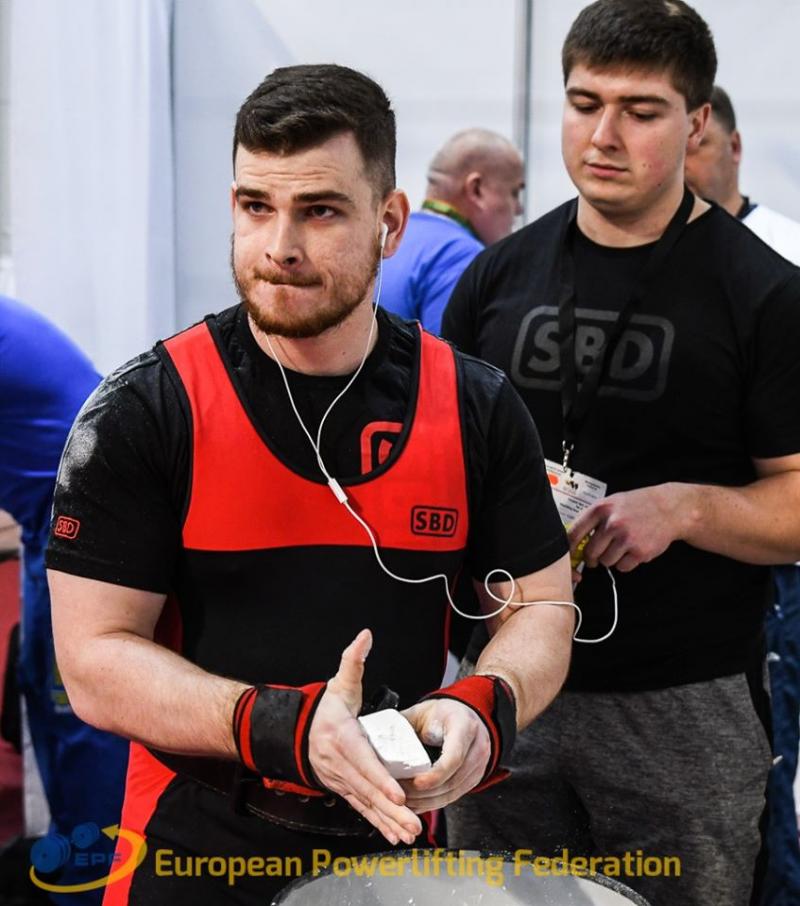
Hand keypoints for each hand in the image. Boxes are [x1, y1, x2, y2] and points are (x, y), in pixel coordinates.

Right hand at [308, 629, 421, 845]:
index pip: (363, 762)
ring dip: (388, 821)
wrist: (298, 732)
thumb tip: (365, 636)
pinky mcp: (344, 790)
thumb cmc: (324, 709)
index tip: (399, 792)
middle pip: (368, 789)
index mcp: (341, 739)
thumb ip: (353, 661)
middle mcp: (339, 764)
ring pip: (366, 804)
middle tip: (413, 821)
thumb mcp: (339, 684)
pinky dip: (378, 825)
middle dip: (391, 809)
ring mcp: (341, 781)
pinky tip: (395, 836)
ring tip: (410, 833)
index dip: (381, 779)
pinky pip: (362, 810)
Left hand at [397, 698, 490, 812]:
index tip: (416, 783)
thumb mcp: (422, 712)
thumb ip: (402, 724)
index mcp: (463, 726)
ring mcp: (479, 764)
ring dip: (428, 801)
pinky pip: (454, 796)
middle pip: (453, 779)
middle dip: (425, 793)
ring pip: (453, 792)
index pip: (453, 756)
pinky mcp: (474, 778)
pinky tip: (417, 805)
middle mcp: (477, 746)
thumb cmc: (441, 713)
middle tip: (401, 796)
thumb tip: (376, 735)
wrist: (464, 715)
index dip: (435, 774)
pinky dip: (435, 803)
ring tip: (405, 804)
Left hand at [568, 483, 688, 572]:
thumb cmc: (638, 505)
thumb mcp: (612, 503)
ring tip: (621, 547)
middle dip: (592, 557)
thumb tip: (575, 540)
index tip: (570, 554)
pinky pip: (622, 567)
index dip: (570, 548)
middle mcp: (613, 523)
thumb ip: (594, 519)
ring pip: (606, 562)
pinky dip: (625, 563)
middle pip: (590, 552)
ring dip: (610, 559)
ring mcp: (627, 538)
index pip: (575, 533)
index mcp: (601, 509)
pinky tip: (632, 551)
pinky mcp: (640, 552)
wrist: (670, 508)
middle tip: (597, 556)